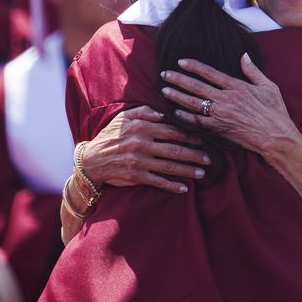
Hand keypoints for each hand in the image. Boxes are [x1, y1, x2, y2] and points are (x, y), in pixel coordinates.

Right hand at [81, 106, 210, 193]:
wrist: (92, 160)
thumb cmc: (111, 136)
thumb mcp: (124, 117)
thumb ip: (144, 112)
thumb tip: (164, 113)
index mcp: (142, 128)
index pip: (172, 131)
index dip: (190, 135)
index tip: (204, 139)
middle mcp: (142, 144)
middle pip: (175, 149)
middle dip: (195, 154)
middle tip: (210, 158)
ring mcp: (139, 161)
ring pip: (170, 166)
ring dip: (188, 170)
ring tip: (202, 173)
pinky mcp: (136, 176)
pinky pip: (158, 182)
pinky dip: (172, 186)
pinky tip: (184, 188)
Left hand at [160, 54, 301, 154]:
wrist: (276, 136)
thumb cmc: (275, 112)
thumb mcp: (269, 86)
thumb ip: (253, 71)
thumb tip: (244, 55)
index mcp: (237, 86)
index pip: (210, 73)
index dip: (193, 66)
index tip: (180, 61)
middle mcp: (226, 99)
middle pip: (197, 86)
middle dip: (179, 79)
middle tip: (165, 74)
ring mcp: (221, 114)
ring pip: (194, 103)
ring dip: (178, 96)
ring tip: (164, 90)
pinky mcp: (220, 129)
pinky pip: (199, 122)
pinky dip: (186, 117)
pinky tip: (175, 113)